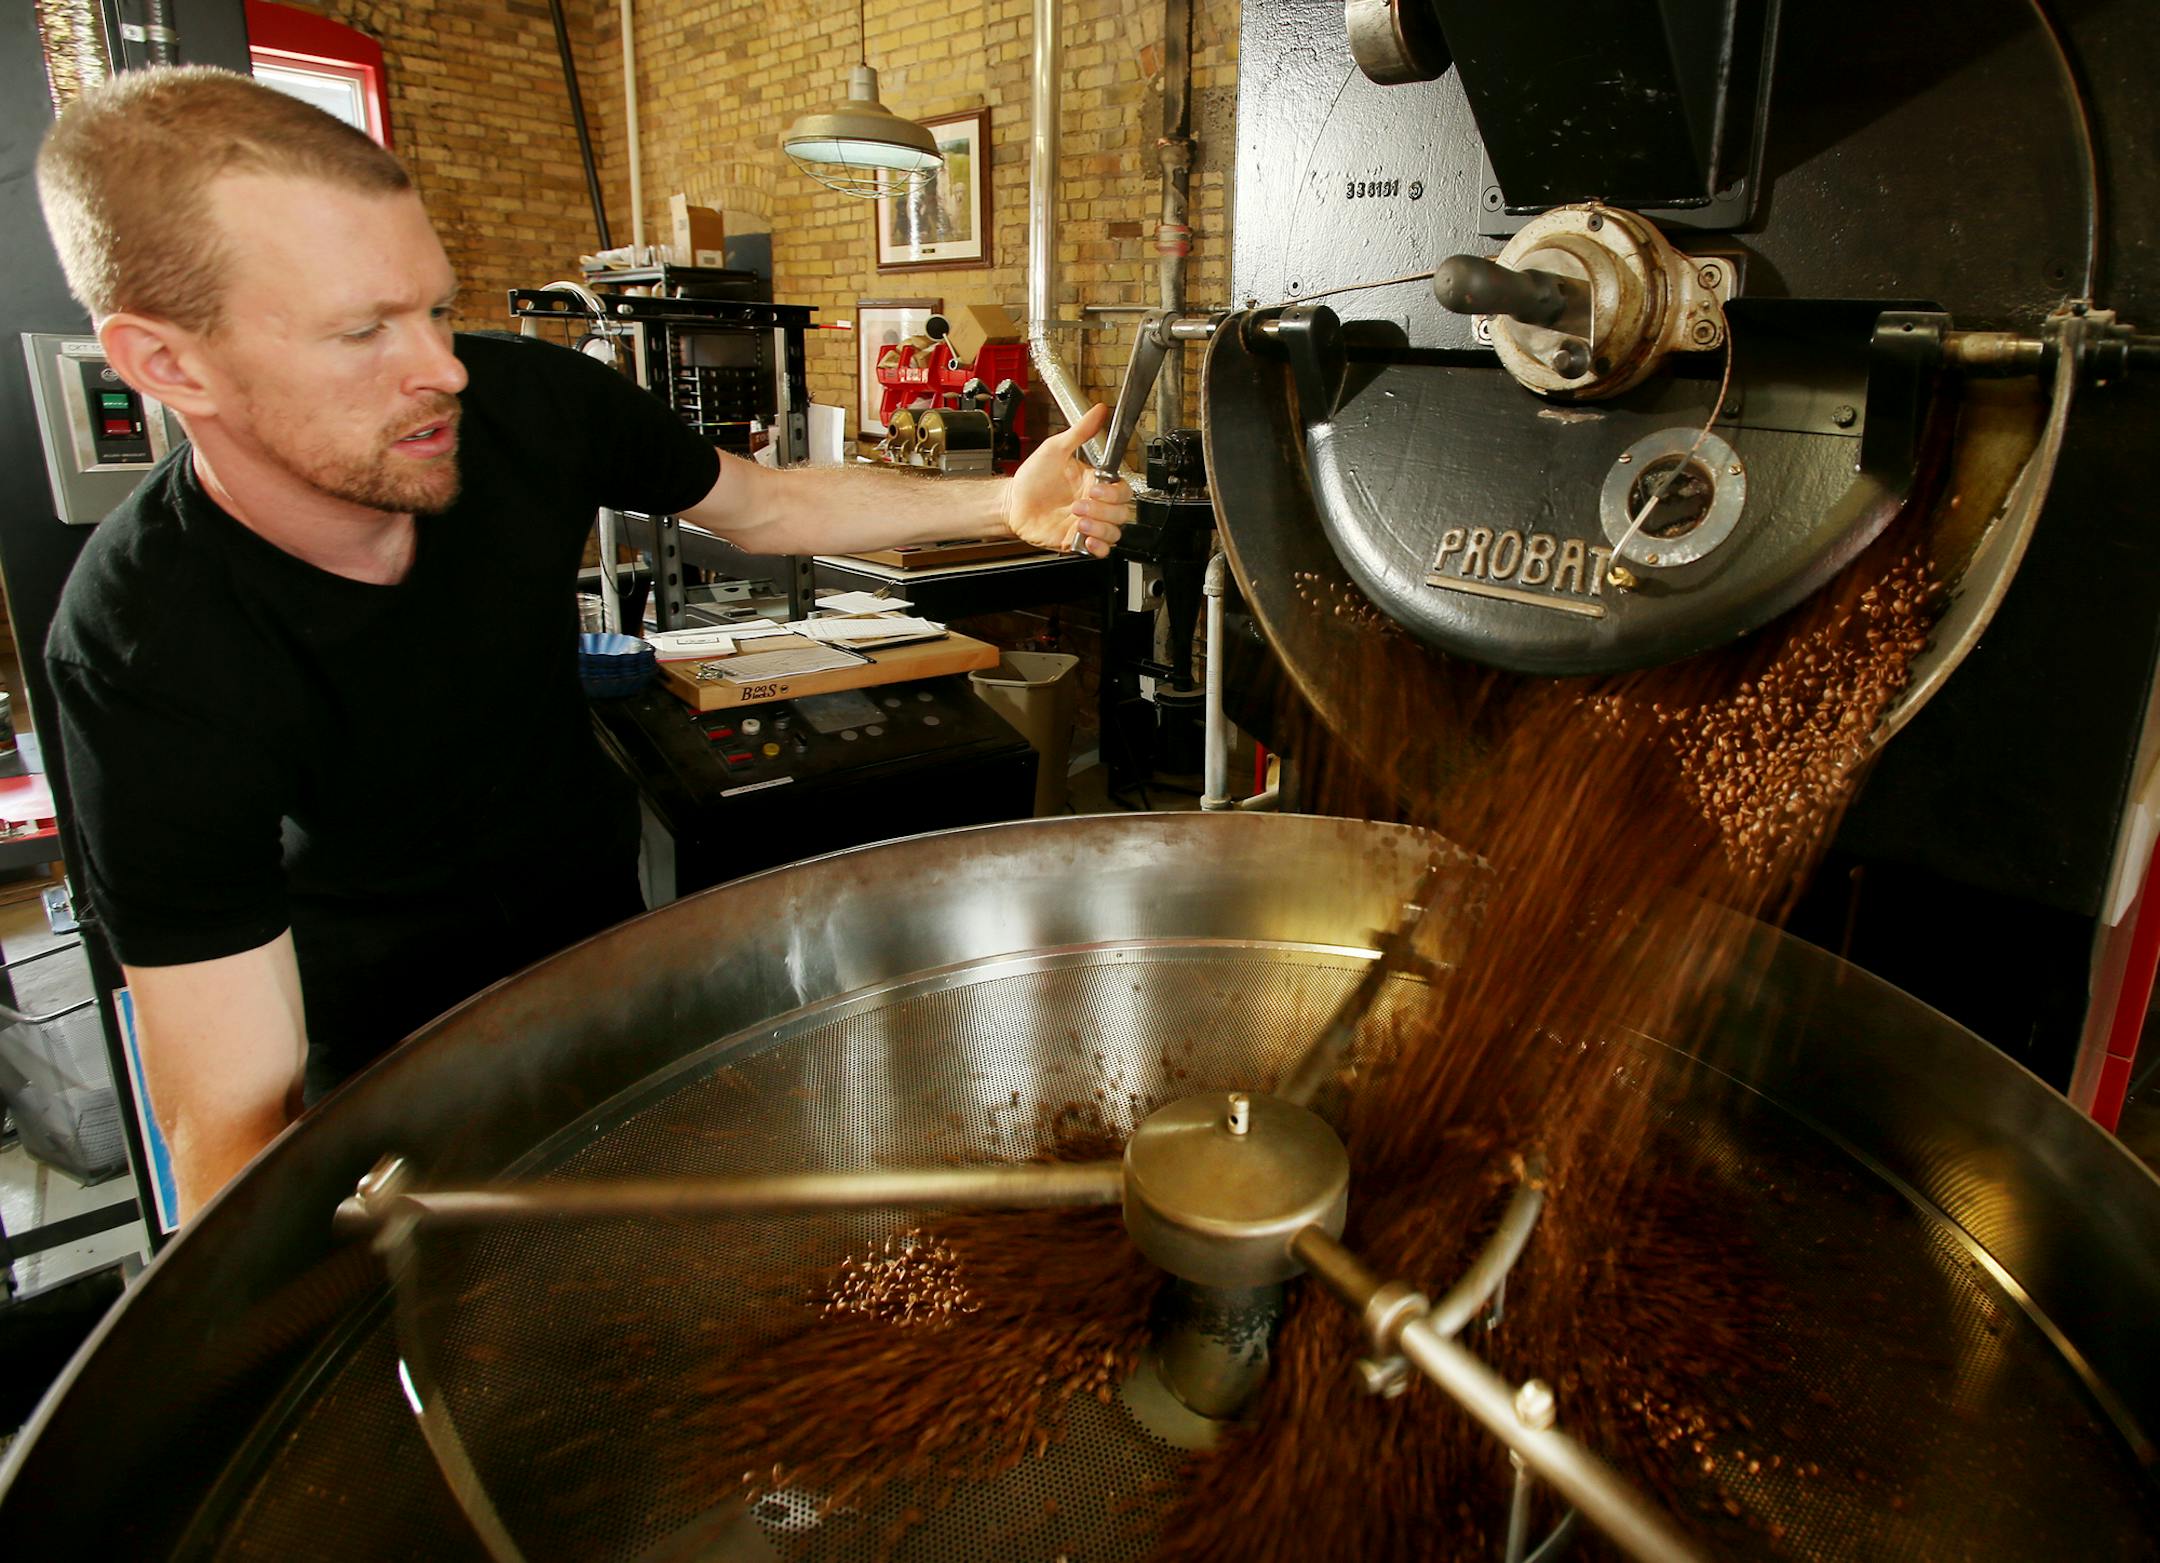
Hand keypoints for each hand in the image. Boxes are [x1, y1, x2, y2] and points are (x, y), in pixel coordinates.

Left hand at [1004, 403, 1134, 557]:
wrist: (1011, 503)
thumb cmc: (1032, 477)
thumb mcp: (1055, 448)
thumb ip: (1080, 431)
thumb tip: (1098, 410)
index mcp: (1094, 483)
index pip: (1123, 490)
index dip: (1115, 492)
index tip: (1094, 488)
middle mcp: (1094, 505)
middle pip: (1122, 513)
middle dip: (1104, 511)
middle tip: (1080, 505)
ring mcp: (1087, 525)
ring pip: (1115, 533)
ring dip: (1101, 528)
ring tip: (1079, 521)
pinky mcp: (1076, 541)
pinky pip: (1100, 551)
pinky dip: (1098, 548)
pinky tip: (1086, 539)